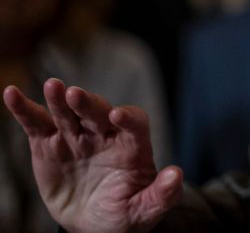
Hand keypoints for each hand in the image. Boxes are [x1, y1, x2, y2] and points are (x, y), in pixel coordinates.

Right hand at [3, 78, 181, 232]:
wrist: (92, 224)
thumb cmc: (123, 213)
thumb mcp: (145, 210)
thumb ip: (162, 194)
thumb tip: (177, 175)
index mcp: (132, 146)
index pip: (135, 123)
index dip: (128, 118)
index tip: (119, 116)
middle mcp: (105, 134)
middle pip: (98, 112)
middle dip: (89, 103)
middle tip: (75, 94)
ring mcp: (76, 136)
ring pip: (68, 112)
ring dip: (60, 99)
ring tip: (52, 86)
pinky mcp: (49, 143)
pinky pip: (36, 123)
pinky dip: (24, 109)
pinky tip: (11, 95)